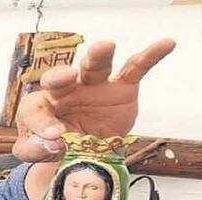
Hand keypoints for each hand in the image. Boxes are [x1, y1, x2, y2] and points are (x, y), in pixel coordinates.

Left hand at [14, 39, 176, 161]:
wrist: (84, 151)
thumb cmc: (57, 145)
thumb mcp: (39, 152)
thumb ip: (35, 149)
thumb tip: (51, 143)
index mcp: (41, 106)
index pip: (35, 109)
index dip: (42, 122)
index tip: (55, 138)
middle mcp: (65, 91)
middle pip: (59, 78)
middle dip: (60, 76)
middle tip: (66, 78)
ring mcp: (94, 86)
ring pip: (93, 67)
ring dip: (98, 55)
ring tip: (106, 46)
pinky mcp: (121, 88)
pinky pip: (135, 69)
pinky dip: (150, 56)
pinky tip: (166, 44)